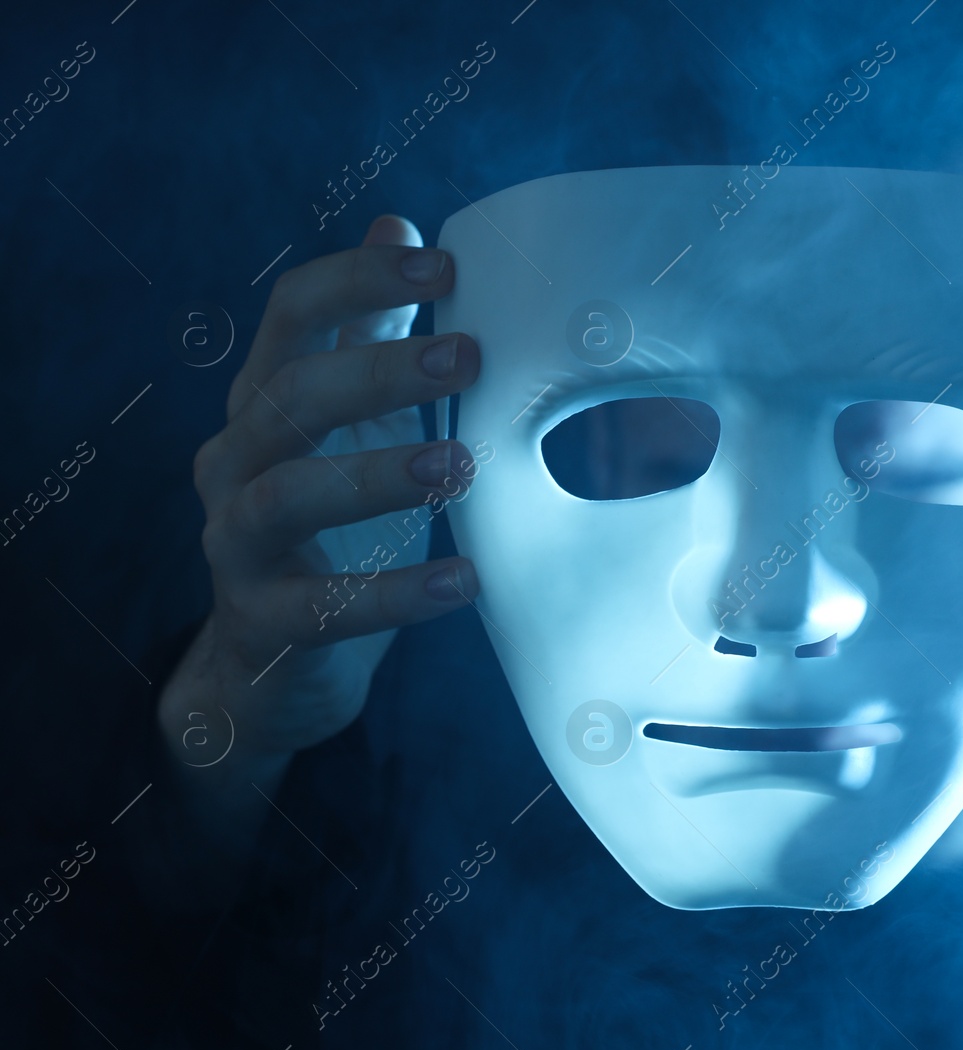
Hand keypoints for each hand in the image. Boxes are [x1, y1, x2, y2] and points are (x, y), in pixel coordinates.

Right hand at [161, 215, 482, 774]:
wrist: (273, 656)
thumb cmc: (329, 518)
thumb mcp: (349, 419)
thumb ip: (368, 330)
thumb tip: (397, 222)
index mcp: (265, 400)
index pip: (292, 314)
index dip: (359, 280)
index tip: (445, 266)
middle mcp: (235, 460)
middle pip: (288, 394)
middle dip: (377, 369)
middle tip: (468, 357)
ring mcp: (235, 542)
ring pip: (285, 495)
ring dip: (376, 475)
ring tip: (461, 465)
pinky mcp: (260, 621)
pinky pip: (321, 607)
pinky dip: (394, 594)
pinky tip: (463, 581)